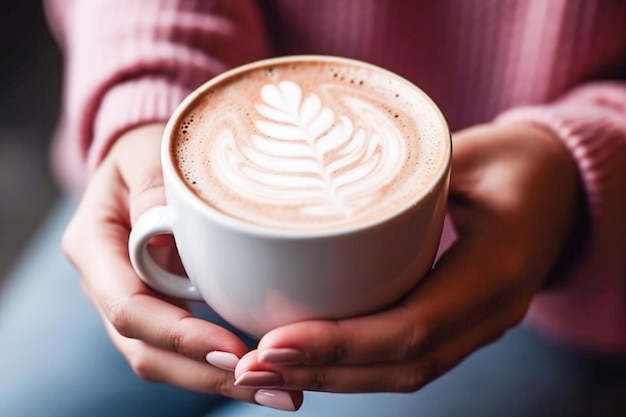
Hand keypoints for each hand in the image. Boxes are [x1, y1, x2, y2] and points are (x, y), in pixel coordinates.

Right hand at [62, 123, 302, 408]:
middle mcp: (107, 287)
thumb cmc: (148, 152)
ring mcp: (134, 303)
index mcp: (94, 248)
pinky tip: (269, 372)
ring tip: (282, 391)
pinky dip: (224, 364)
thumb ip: (156, 183)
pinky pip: (187, 347)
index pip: (130, 309)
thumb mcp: (149, 153)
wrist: (143, 163)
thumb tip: (170, 227)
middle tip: (275, 387)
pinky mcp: (163, 308)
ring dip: (222, 381)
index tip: (235, 350)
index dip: (180, 335)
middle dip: (209, 375)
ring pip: (169, 360)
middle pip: (149, 351)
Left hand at [232, 122, 581, 392]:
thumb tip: (322, 174)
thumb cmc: (516, 163)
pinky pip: (405, 359)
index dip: (340, 343)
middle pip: (398, 366)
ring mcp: (476, 327)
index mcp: (495, 270)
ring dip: (329, 378)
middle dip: (320, 372)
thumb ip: (408, 169)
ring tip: (264, 370)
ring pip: (399, 373)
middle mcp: (489, 314)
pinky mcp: (459, 325)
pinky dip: (352, 366)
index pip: (411, 326)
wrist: (558, 191)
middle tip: (249, 368)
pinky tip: (307, 358)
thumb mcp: (470, 152)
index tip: (274, 342)